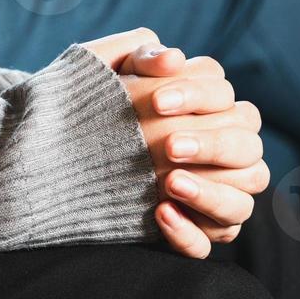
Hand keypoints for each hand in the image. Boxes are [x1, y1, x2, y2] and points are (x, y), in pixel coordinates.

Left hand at [82, 30, 268, 258]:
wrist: (52, 159)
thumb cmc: (90, 110)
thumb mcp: (105, 74)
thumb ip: (140, 55)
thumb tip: (172, 57)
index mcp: (210, 109)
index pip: (227, 97)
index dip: (198, 97)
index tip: (156, 102)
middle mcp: (223, 155)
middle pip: (247, 147)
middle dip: (212, 145)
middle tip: (168, 145)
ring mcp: (213, 197)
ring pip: (242, 202)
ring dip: (211, 193)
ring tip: (169, 183)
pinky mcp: (195, 233)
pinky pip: (211, 243)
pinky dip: (190, 232)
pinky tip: (160, 214)